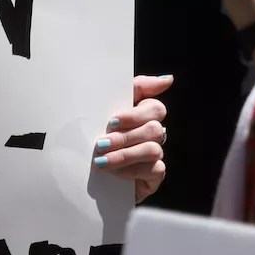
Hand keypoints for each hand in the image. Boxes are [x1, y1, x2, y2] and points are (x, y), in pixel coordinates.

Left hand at [96, 75, 169, 203]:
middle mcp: (153, 134)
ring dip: (125, 155)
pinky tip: (114, 173)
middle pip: (154, 129)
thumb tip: (168, 79)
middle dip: (125, 137)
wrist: (85, 173)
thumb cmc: (97, 136)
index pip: (155, 108)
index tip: (112, 121)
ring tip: (102, 161)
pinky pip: (154, 169)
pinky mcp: (155, 175)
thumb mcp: (107, 109)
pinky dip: (131, 171)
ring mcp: (156, 155)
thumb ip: (135, 89)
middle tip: (101, 144)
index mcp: (144, 116)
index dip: (135, 115)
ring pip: (153, 149)